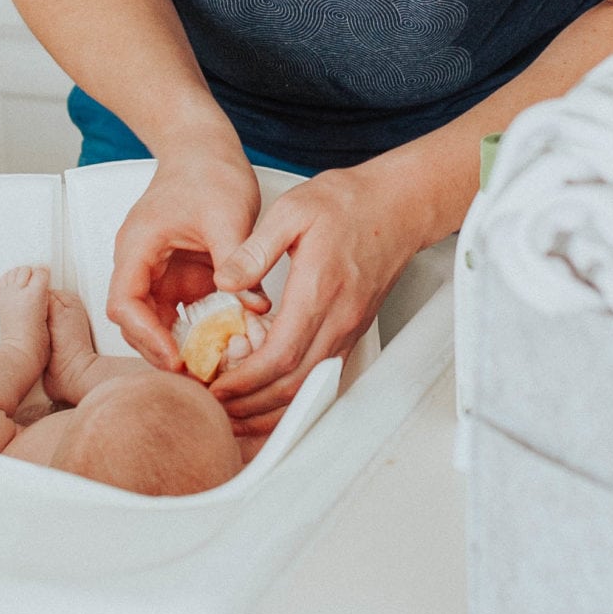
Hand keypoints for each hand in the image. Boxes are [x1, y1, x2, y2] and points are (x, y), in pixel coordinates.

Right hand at [106, 146, 264, 368]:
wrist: (206, 147)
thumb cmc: (206, 169)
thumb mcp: (227, 214)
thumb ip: (238, 260)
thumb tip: (253, 306)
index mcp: (138, 246)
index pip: (124, 304)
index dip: (146, 336)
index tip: (176, 357)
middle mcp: (142, 264)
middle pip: (137, 323)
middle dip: (164, 352)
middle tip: (199, 377)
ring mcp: (161, 273)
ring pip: (159, 325)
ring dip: (182, 346)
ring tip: (214, 369)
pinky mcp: (182, 277)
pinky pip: (184, 315)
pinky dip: (201, 332)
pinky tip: (227, 344)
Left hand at [209, 160, 422, 437]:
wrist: (398, 205)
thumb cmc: (348, 203)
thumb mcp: (293, 209)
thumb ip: (255, 248)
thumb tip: (224, 281)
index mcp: (318, 290)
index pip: (281, 355)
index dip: (245, 380)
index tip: (215, 386)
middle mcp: (338, 318)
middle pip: (294, 384)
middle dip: (250, 404)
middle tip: (214, 406)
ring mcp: (349, 328)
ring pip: (309, 387)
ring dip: (270, 407)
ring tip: (234, 410)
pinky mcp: (353, 330)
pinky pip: (321, 375)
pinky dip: (292, 394)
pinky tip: (267, 394)